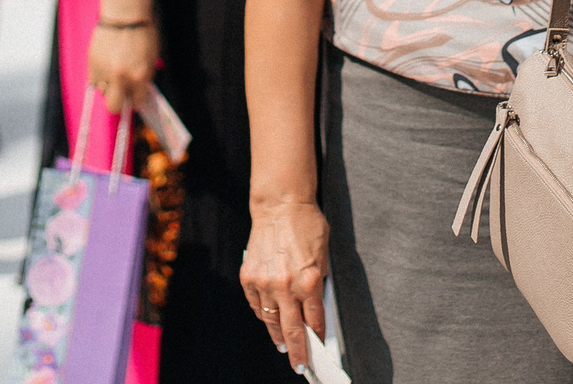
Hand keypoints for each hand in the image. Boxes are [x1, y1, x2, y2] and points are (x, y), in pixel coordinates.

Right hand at [86, 20, 157, 117]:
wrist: (124, 15)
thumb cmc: (142, 34)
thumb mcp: (151, 58)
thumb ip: (144, 78)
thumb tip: (138, 94)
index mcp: (139, 76)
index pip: (137, 101)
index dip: (136, 99)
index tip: (135, 97)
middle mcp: (121, 77)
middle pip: (114, 107)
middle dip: (118, 103)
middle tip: (121, 93)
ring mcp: (104, 71)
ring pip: (103, 92)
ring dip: (109, 86)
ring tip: (114, 71)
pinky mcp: (92, 64)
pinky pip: (94, 80)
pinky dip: (100, 77)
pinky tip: (106, 65)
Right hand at [241, 199, 329, 366]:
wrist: (280, 205)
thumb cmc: (306, 225)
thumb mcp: (323, 256)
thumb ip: (318, 284)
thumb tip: (314, 309)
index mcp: (309, 280)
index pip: (315, 320)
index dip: (318, 336)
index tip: (319, 347)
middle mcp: (286, 285)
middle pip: (293, 330)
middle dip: (298, 352)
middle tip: (301, 366)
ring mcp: (264, 283)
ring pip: (271, 321)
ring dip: (278, 336)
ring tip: (283, 346)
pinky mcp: (249, 277)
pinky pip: (256, 305)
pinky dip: (263, 315)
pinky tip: (269, 320)